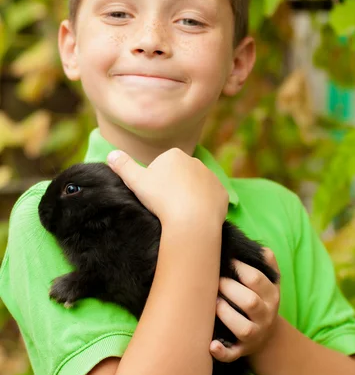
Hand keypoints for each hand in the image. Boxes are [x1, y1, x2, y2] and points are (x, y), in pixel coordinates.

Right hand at [107, 148, 228, 225]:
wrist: (191, 220)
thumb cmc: (161, 199)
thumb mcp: (135, 181)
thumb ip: (123, 166)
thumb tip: (111, 154)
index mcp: (174, 155)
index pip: (161, 167)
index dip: (155, 183)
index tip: (154, 196)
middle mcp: (196, 161)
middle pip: (179, 176)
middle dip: (173, 188)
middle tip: (165, 206)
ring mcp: (211, 177)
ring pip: (196, 187)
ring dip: (189, 197)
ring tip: (180, 214)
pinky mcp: (222, 193)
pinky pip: (211, 199)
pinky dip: (204, 207)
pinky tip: (195, 217)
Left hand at [210, 248, 280, 362]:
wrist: (267, 336)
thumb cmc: (261, 300)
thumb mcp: (270, 283)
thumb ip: (267, 264)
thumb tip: (260, 248)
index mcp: (271, 295)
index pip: (256, 279)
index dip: (238, 268)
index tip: (224, 260)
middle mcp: (265, 316)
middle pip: (250, 302)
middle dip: (229, 289)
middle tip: (214, 280)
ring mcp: (254, 335)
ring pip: (243, 328)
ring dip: (226, 315)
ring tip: (212, 304)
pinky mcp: (241, 351)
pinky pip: (232, 354)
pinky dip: (221, 352)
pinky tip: (211, 345)